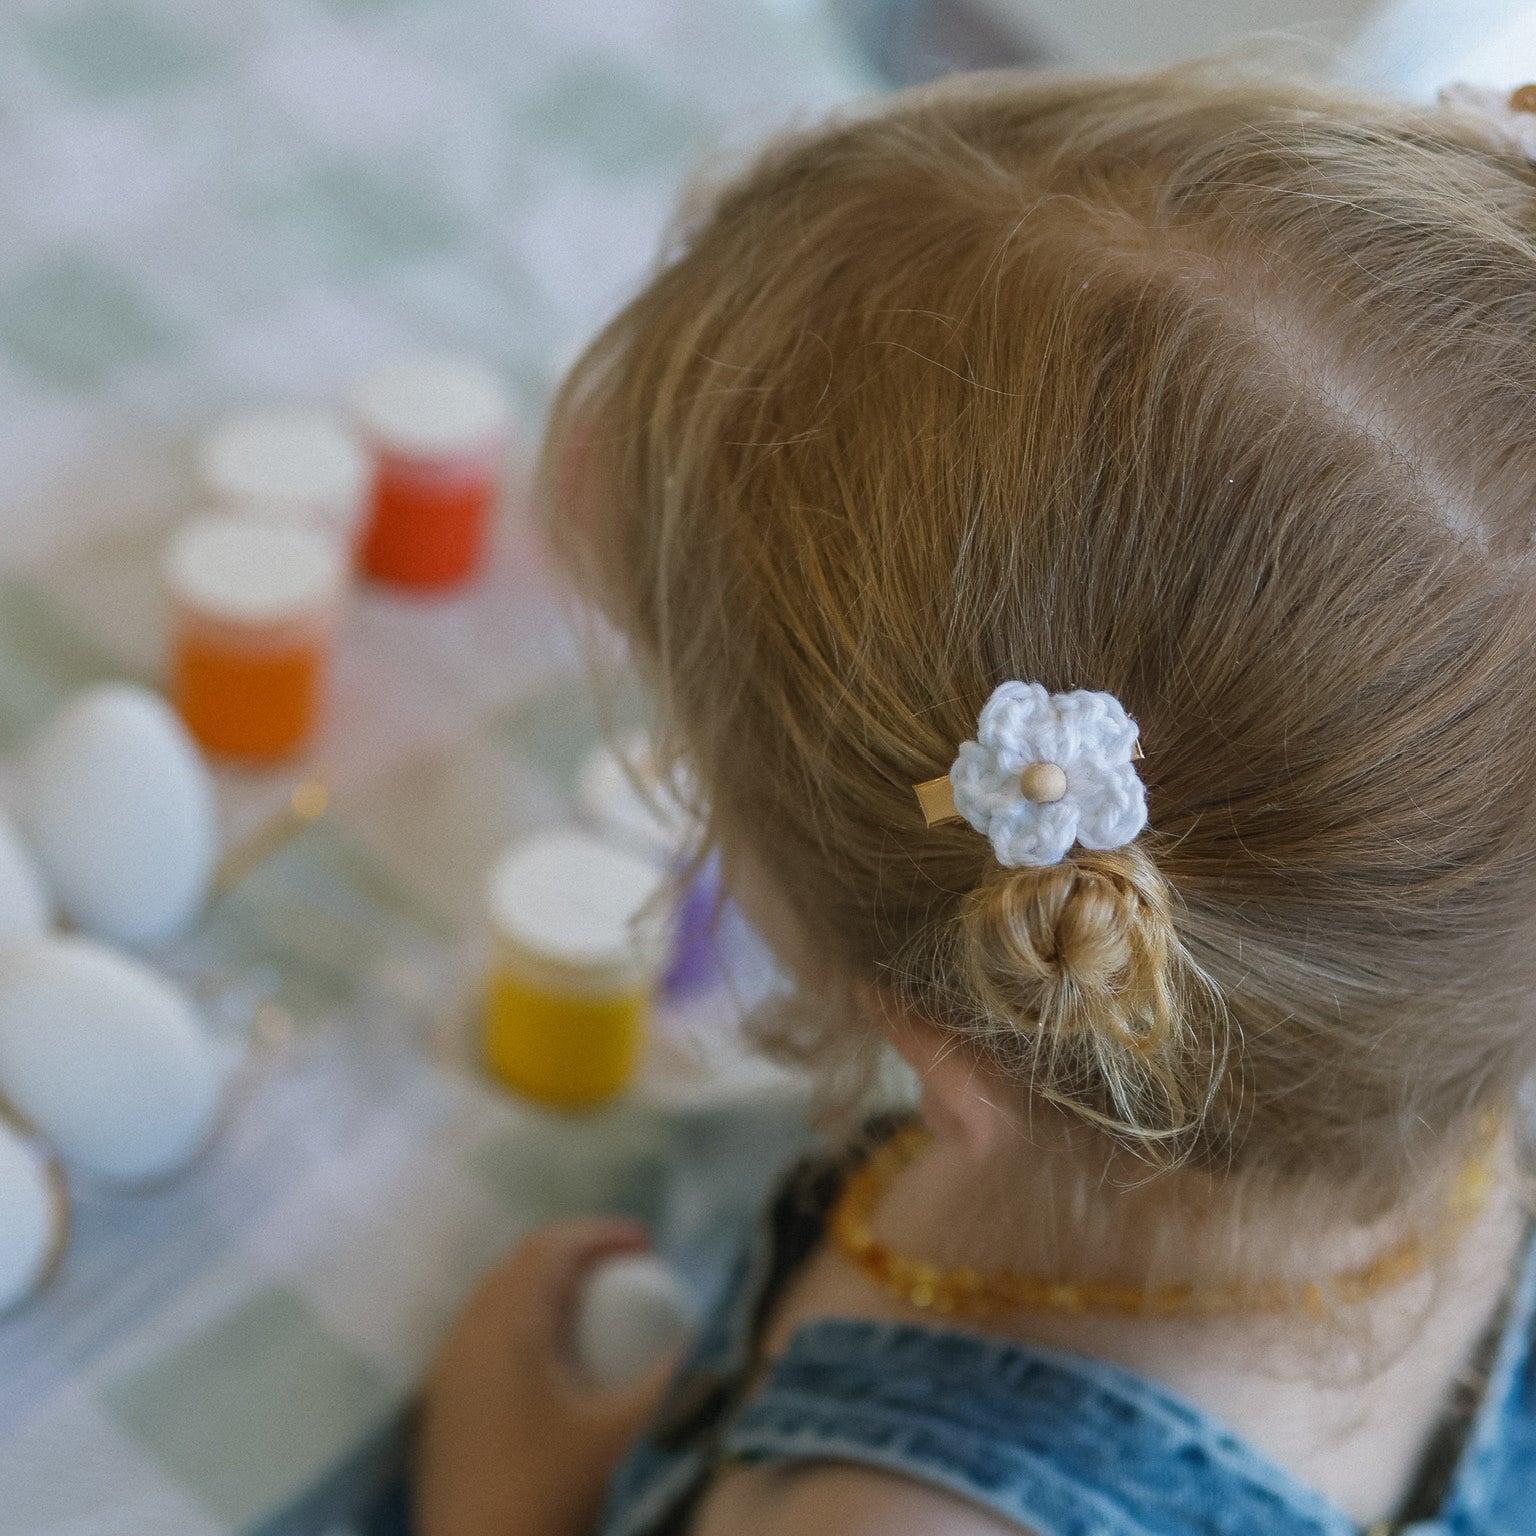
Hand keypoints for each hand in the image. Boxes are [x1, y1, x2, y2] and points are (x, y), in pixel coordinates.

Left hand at [416, 1218, 679, 1535]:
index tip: (649, 1246)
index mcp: (506, 1328)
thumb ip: (668, 1382)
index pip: (551, 1248)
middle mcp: (467, 1336)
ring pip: (497, 1296)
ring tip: (597, 1306)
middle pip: (521, 1263)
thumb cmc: (546, 1495)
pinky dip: (523, 1317)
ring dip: (547, 1284)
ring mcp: (446, 1371)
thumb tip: (703, 1338)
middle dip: (578, 1252)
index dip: (602, 1233)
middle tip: (629, 1269)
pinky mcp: (440, 1404)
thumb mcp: (620, 1437)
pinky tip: (553, 1353)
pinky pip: (482, 1330)